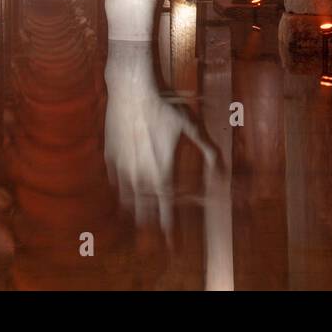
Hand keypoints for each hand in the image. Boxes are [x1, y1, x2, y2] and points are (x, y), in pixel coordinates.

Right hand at [103, 39, 218, 234]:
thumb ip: (208, 150)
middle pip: (143, 212)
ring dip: (134, 209)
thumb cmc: (166, 105)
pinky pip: (114, 180)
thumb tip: (223, 170)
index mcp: (161, 173)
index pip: (165, 212)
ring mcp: (121, 167)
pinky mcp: (109, 155)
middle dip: (150, 224)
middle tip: (155, 233)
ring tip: (139, 217)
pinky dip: (121, 189)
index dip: (170, 229)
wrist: (132, 87)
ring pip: (126, 199)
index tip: (173, 243)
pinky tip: (124, 189)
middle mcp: (139, 176)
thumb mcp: (193, 126)